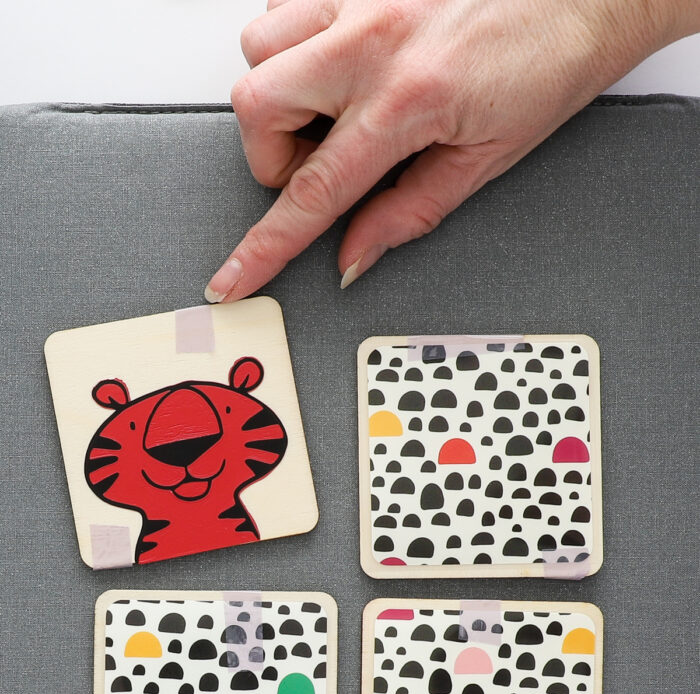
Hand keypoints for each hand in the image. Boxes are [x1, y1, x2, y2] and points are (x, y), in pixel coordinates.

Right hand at [205, 0, 697, 301]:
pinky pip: (287, 3)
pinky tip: (344, 58)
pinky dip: (300, 41)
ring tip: (337, 103)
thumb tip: (355, 255)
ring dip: (283, 91)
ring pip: (261, 47)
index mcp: (408, 100)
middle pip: (256, 106)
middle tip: (320, 160)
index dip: (266, 246)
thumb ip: (408, 212)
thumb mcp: (484, 161)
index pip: (313, 192)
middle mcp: (373, 38)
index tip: (233, 277)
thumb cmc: (551, 64)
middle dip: (271, 152)